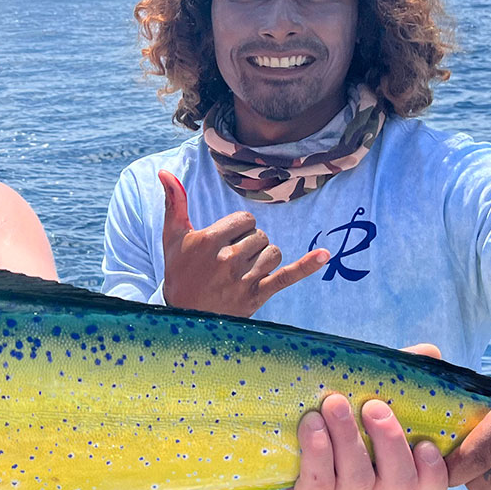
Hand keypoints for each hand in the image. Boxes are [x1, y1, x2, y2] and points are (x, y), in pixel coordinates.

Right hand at [158, 171, 327, 315]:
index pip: (245, 219)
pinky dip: (307, 266)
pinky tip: (324, 254)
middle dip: (249, 243)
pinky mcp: (257, 295)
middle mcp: (227, 258)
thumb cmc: (179, 272)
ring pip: (273, 252)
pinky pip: (286, 276)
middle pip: (260, 235)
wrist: (183, 316)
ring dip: (263, 257)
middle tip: (230, 260)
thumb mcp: (173, 237)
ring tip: (244, 270)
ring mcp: (244, 278)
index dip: (239, 227)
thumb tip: (165, 172)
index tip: (226, 240)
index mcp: (209, 241)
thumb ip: (174, 203)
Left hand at [268, 344, 449, 489]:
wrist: (271, 432)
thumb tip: (429, 353)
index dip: (434, 475)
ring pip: (358, 482)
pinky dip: (317, 453)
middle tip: (373, 406)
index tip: (425, 444)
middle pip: (398, 480)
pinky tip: (310, 425)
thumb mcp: (363, 391)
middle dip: (389, 441)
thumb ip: (397, 375)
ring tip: (332, 404)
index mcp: (392, 469)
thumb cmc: (328, 413)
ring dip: (348, 439)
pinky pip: (318, 488)